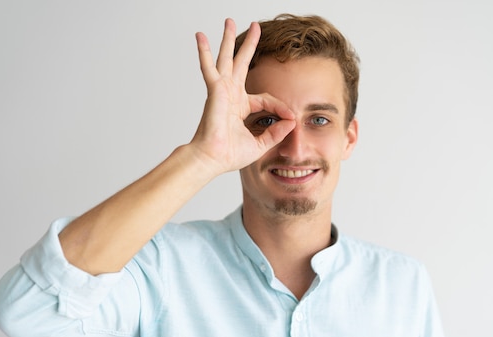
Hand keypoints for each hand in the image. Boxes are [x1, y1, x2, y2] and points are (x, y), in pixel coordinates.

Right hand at [190, 18, 294, 174]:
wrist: (213, 159)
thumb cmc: (229, 155)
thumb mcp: (260, 144)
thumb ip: (276, 132)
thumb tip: (292, 121)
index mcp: (240, 108)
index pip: (266, 99)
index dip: (280, 107)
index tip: (290, 117)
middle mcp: (231, 95)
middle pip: (242, 64)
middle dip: (249, 46)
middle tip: (256, 27)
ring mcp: (222, 90)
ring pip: (226, 58)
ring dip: (228, 39)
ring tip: (229, 21)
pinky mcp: (215, 90)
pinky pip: (208, 66)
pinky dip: (204, 51)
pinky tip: (200, 36)